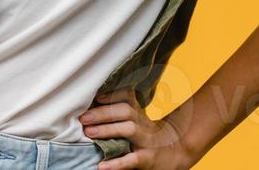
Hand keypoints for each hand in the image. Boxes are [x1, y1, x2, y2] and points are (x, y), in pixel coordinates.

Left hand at [80, 87, 195, 169]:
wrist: (175, 154)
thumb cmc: (147, 136)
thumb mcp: (138, 121)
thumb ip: (120, 113)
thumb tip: (93, 104)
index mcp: (138, 114)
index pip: (127, 97)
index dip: (113, 95)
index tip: (96, 96)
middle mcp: (142, 124)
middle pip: (125, 111)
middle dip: (103, 112)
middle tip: (84, 118)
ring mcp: (146, 141)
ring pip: (128, 129)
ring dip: (107, 129)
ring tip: (89, 133)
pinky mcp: (147, 159)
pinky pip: (132, 159)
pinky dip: (116, 164)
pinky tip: (102, 166)